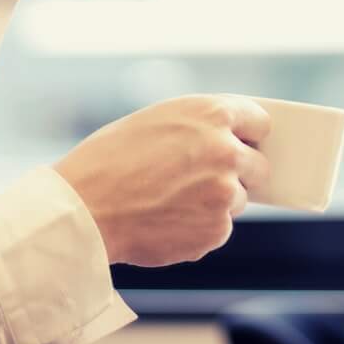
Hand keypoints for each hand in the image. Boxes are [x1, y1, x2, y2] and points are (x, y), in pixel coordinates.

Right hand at [52, 94, 271, 266]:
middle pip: (258, 165)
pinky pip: (218, 229)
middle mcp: (227, 151)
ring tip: (168, 201)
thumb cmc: (108, 161)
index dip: (248, 135)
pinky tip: (164, 221)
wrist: (84, 209)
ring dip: (214, 204)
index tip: (244, 143)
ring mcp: (225, 193)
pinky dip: (198, 229)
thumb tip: (233, 142)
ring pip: (236, 200)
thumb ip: (200, 128)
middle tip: (205, 180)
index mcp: (212, 113)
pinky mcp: (216, 230)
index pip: (259, 121)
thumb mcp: (157, 122)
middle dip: (238, 174)